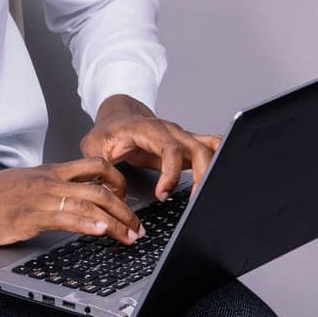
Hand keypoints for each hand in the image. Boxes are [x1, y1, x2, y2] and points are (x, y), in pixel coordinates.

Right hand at [0, 157, 145, 246]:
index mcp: (48, 172)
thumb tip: (64, 205)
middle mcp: (48, 180)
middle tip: (138, 226)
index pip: (94, 166)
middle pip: (101, 183)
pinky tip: (101, 232)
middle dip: (126, 207)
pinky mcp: (29, 216)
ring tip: (130, 236)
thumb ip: (45, 192)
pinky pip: (66, 217)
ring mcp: (40, 196)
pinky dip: (88, 224)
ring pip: (90, 201)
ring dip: (116, 220)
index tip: (128, 201)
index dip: (118, 181)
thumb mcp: (20, 188)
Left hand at [81, 94, 222, 199]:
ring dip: (212, 172)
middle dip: (200, 176)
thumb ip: (99, 169)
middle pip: (197, 149)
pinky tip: (224, 173)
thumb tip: (113, 193)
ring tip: (205, 196)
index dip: (170, 172)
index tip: (163, 193)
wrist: (118, 115)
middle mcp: (170, 130)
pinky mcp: (187, 145)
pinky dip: (220, 158)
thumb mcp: (93, 146)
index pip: (170, 148)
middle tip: (190, 201)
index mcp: (148, 129)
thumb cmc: (108, 130)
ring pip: (209, 148)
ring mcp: (181, 136)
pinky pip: (211, 146)